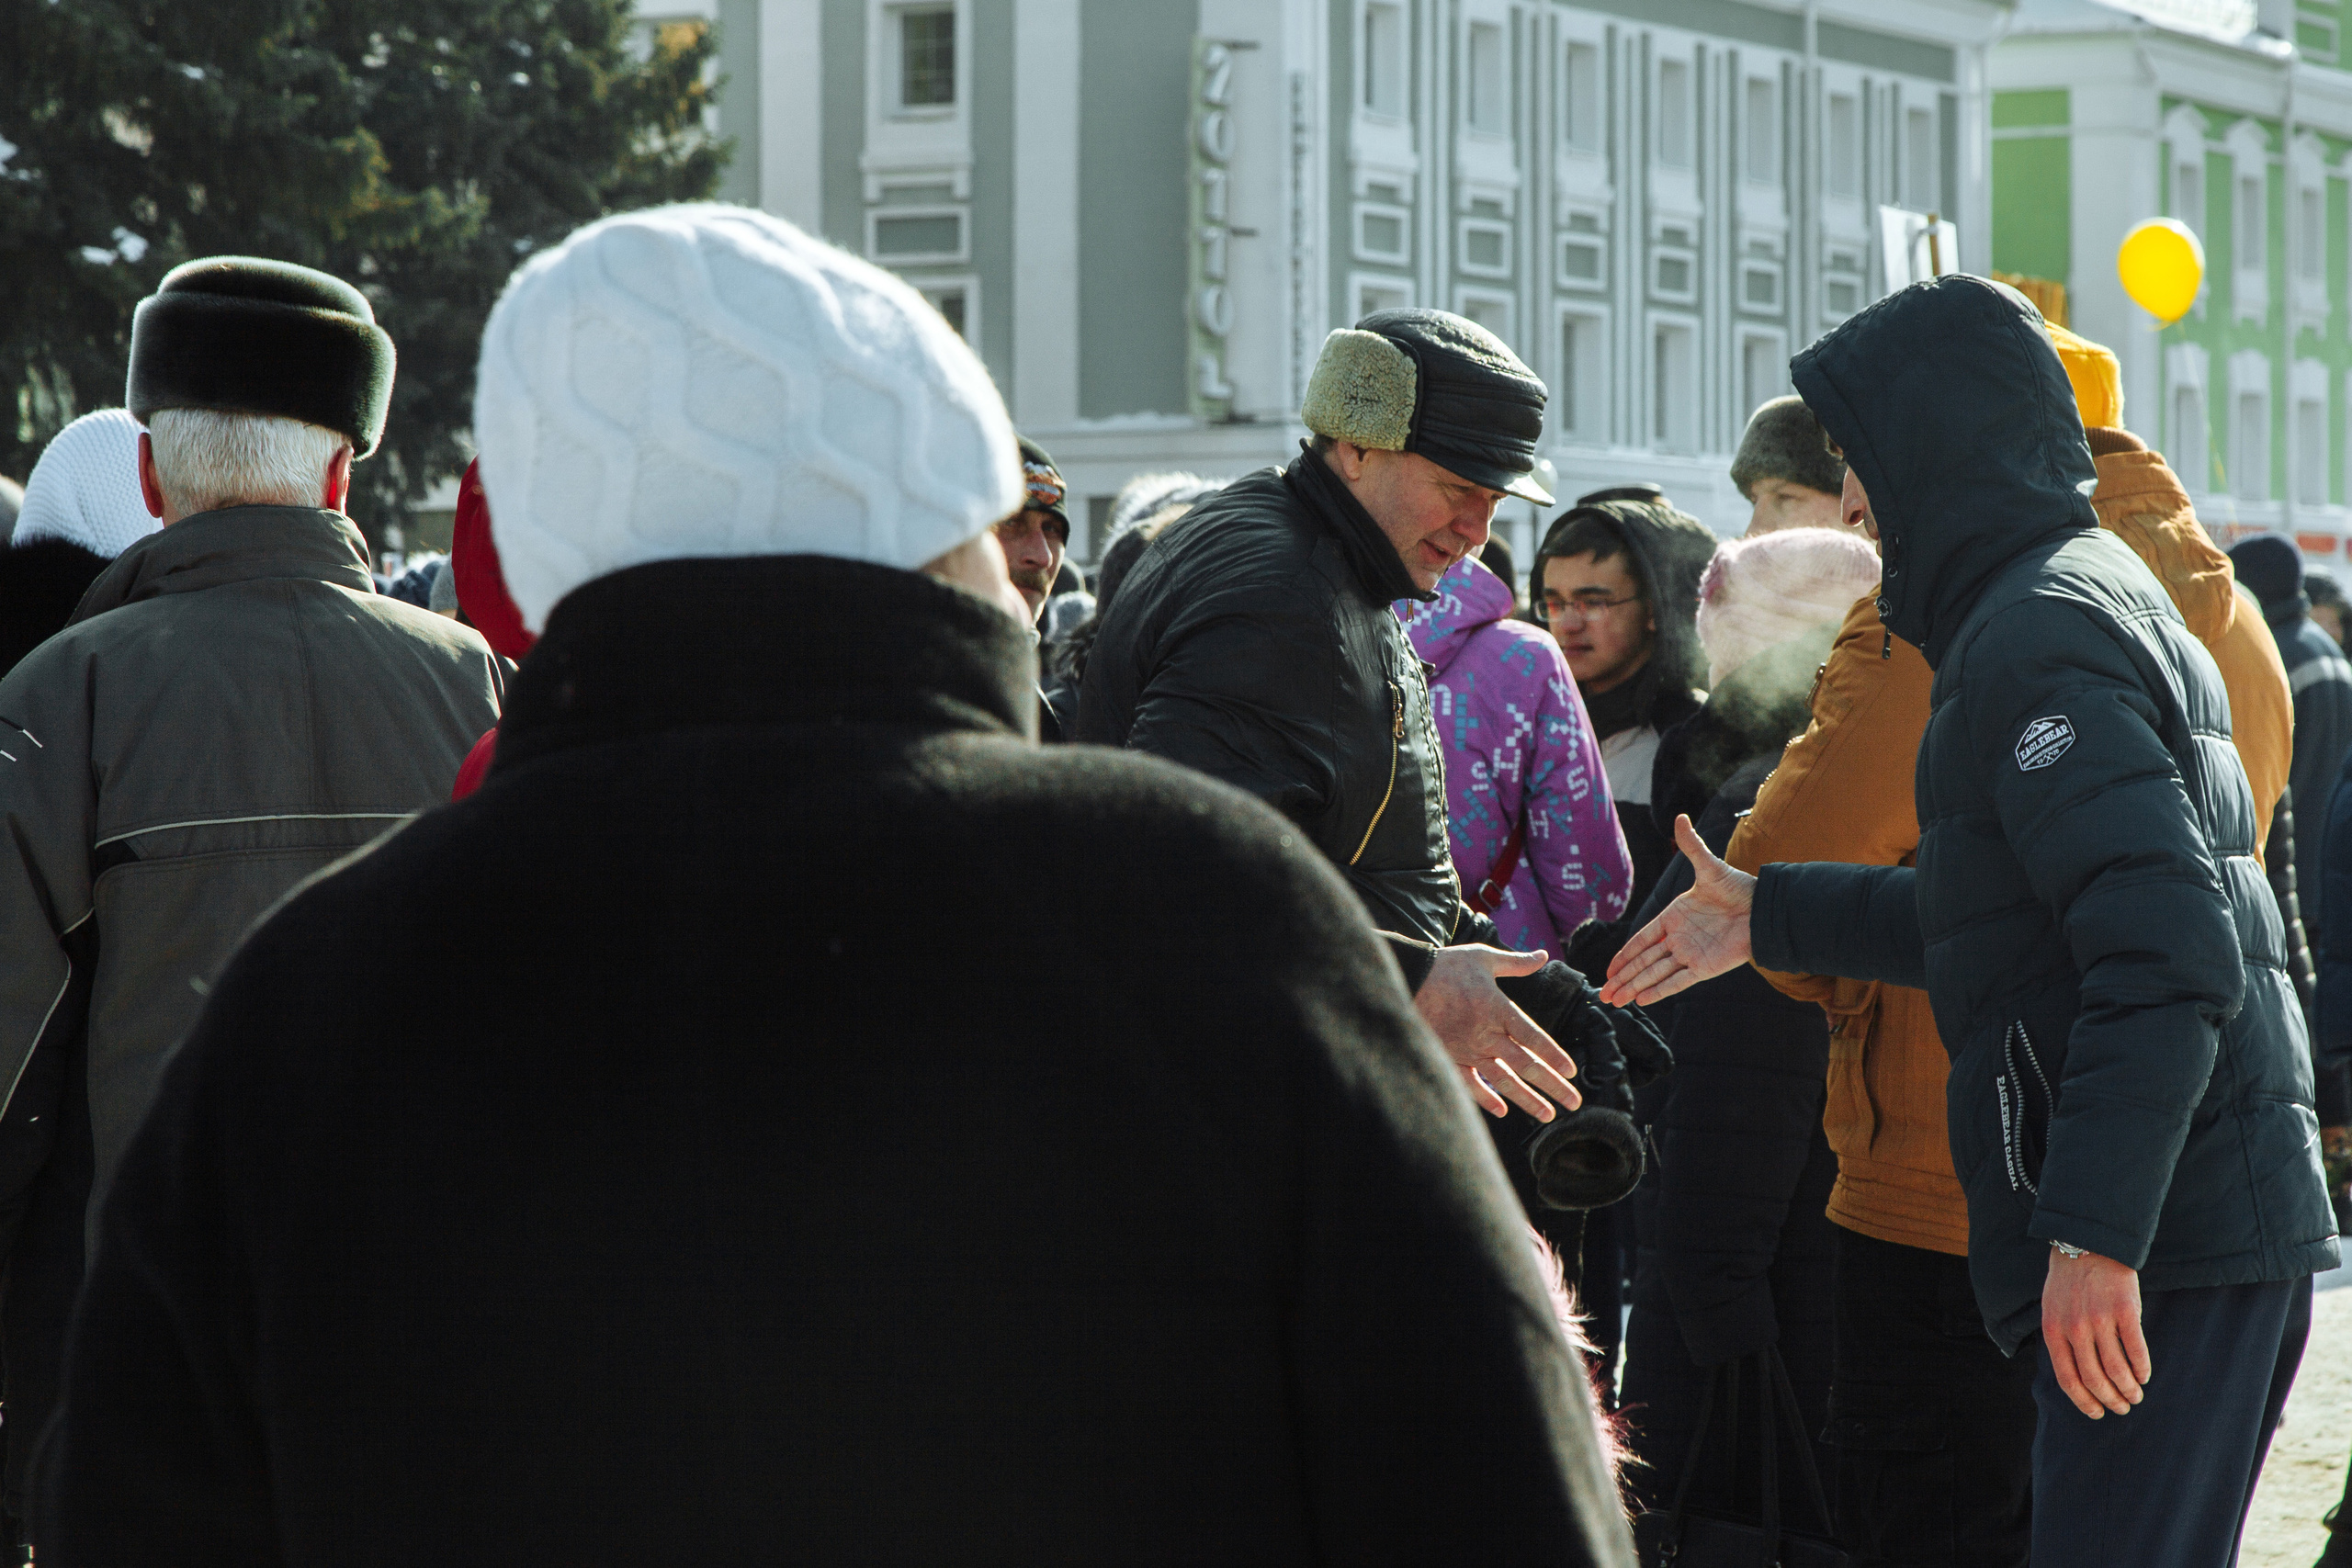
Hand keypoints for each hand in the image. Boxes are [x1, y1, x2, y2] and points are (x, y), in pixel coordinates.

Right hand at [1415, 946, 1581, 1120]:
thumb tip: (1544, 954)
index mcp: (1497, 1009)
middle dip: (1552, 1085)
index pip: (1532, 1037)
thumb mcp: (1484, 957)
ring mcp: (1467, 1049)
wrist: (1408, 977)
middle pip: (1525, 1065)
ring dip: (1527, 1099)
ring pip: (1502, 1080)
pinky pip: (1469, 1083)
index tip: (1570, 1072)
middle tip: (1574, 1103)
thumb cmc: (1448, 966)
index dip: (1553, 1055)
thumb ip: (1517, 963)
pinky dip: (1485, 1098)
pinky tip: (1502, 1111)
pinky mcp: (1449, 1056)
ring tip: (1547, 1115)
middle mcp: (1486, 1033)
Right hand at [1600, 816, 1756, 1004]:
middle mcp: (1678, 939)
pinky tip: (1641, 1000)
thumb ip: (1692, 846)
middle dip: (1622, 978)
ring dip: (1635, 988)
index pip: (1642, 939)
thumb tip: (1680, 817)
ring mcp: (1690, 955)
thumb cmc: (1738, 887)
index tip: (1609, 969)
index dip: (1624, 955)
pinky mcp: (1705, 968)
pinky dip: (1660, 991)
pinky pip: (1677, 982)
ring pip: (1655, 975)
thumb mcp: (1709, 866)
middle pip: (1644, 962)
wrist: (1763, 910)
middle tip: (1603, 993)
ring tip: (1615, 1000)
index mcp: (1673, 917)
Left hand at [2042, 1247, 2148, 1417]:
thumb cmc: (2069, 1282)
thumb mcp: (2052, 1310)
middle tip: (2122, 1408)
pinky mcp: (2126, 1311)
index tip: (2097, 1413)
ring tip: (2135, 1396)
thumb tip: (2074, 1378)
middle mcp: (2075, 1328)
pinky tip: (2145, 1376)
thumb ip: (2061, 1340)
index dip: (2084, 1401)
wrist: (2088, 1245)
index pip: (2067, 1378)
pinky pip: (2136, 1350)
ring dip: (2128, 1389)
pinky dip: (2142, 1369)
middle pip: (2094, 1379)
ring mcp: (2100, 1319)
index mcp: (2054, 1330)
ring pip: (2117, 1369)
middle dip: (2110, 1400)